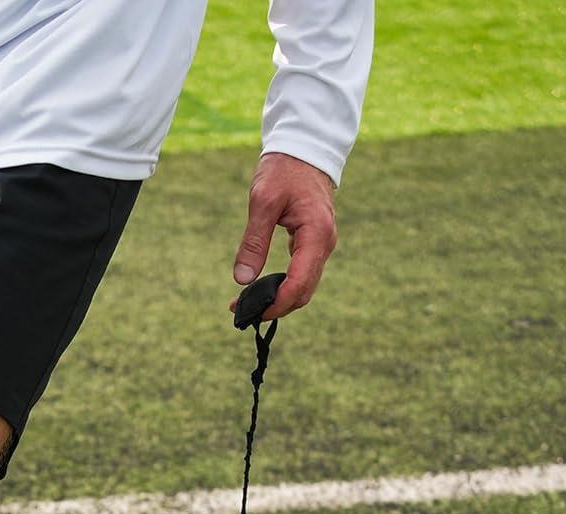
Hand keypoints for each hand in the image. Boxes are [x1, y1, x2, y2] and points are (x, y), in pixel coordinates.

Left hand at [229, 152, 336, 320]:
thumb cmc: (284, 169)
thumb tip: (241, 279)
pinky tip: (262, 289)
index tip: (252, 313)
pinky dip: (283, 286)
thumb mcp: (263, 201)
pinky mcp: (314, 243)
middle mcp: (324, 244)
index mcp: (316, 234)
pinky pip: (302, 273)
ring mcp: (321, 244)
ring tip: (249, 304)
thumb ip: (253, 242)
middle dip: (276, 307)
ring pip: (304, 286)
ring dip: (279, 299)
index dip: (277, 305)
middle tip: (243, 312)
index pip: (299, 284)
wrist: (304, 148)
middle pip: (304, 291)